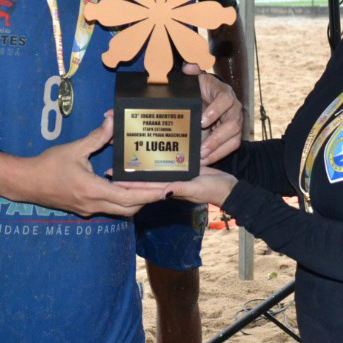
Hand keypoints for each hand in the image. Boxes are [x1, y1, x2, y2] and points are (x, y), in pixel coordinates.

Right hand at [0, 114, 159, 217]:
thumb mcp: (73, 149)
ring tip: (150, 184)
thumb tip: (112, 121)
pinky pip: (110, 207)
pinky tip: (126, 184)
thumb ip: (96, 137)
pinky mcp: (85, 209)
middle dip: (148, 199)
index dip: (151, 195)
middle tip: (164, 185)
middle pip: (130, 208)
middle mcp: (94, 204)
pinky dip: (122, 199)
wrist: (25, 183)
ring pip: (121, 210)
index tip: (168, 190)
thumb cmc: (47, 165)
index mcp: (92, 190)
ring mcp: (89, 209)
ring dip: (136, 199)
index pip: (129, 197)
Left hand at [118, 165, 237, 207]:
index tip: (113, 175)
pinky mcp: (185, 168)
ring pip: (154, 170)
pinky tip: (151, 150)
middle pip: (145, 177)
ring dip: (142, 165)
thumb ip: (181, 189)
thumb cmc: (215, 190)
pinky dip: (158, 159)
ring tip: (127, 155)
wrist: (230, 188)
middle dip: (131, 172)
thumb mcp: (198, 189)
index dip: (129, 181)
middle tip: (113, 164)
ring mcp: (177, 176)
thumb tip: (163, 192)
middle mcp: (169, 182)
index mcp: (169, 188)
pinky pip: (167, 164)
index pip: (144, 185)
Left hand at [186, 63, 241, 163]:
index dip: (215, 110)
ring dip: (218, 149)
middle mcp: (234, 108)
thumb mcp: (197, 80)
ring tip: (203, 157)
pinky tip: (207, 160)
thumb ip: (191, 72)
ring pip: (234, 138)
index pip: (225, 100)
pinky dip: (220, 154)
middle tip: (202, 147)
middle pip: (233, 124)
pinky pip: (232, 146)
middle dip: (217, 137)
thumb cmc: (203, 91)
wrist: (210, 98)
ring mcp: (236, 122)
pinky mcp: (235, 135)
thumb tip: (188, 68)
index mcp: (225, 93)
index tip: (201, 121)